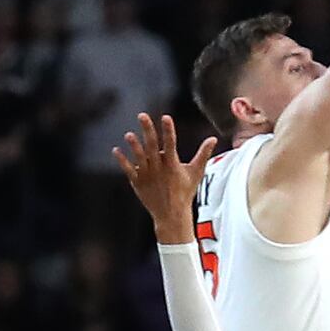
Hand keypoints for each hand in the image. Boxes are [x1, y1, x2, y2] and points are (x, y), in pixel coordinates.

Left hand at [112, 111, 217, 245]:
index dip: (168, 130)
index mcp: (173, 165)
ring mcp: (147, 176)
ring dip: (134, 146)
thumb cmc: (185, 192)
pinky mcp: (138, 183)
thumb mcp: (196, 172)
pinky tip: (116, 150)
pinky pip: (128, 170)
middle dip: (147, 130)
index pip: (171, 143)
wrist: (172, 214)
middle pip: (152, 146)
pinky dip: (122, 161)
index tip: (166, 117)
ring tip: (129, 135)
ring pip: (139, 158)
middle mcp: (159, 169)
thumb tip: (213, 138)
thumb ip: (203, 154)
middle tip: (142, 115)